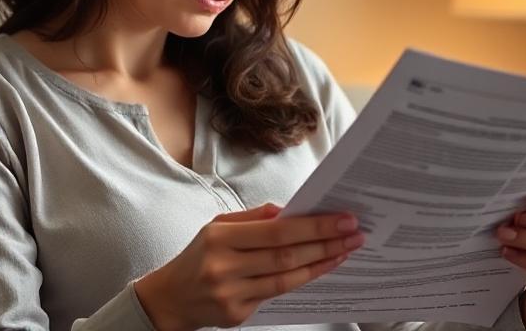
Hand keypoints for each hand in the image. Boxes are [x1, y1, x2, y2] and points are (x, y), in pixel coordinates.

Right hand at [134, 203, 364, 330]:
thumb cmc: (200, 256)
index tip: (342, 219)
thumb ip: (253, 217)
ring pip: (286, 278)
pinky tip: (322, 267)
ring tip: (345, 250)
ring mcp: (231, 294)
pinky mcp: (238, 315)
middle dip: (326, 243)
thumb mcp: (217, 226)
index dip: (313, 226)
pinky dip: (303, 279)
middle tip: (354, 233)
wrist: (170, 298)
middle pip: (286, 256)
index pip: (276, 232)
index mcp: (220, 238)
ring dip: (321, 263)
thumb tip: (290, 210)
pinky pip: (277, 295)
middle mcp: (224, 267)